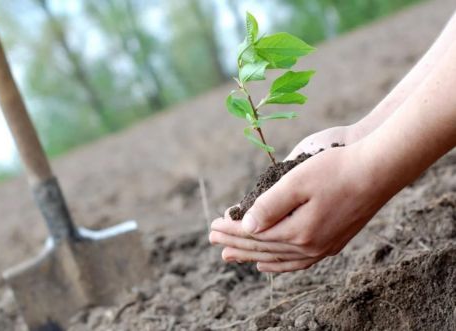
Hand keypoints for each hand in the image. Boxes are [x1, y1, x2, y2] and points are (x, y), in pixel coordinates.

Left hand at [209, 143, 391, 271]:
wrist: (379, 170)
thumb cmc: (337, 169)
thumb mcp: (297, 181)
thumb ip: (270, 206)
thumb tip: (247, 227)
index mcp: (298, 231)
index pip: (254, 235)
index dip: (231, 230)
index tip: (212, 226)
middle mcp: (309, 246)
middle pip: (263, 249)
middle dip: (236, 244)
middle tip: (213, 241)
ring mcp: (323, 247)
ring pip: (278, 259)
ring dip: (253, 256)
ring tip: (232, 257)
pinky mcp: (333, 243)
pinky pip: (298, 263)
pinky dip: (279, 265)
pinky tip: (269, 265)